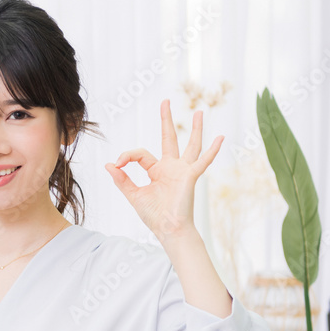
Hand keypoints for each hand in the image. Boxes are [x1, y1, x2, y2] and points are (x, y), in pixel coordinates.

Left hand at [104, 99, 222, 240]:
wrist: (168, 229)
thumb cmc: (154, 215)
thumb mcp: (134, 195)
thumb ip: (122, 179)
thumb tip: (109, 164)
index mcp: (157, 171)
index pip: (141, 154)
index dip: (127, 156)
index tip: (118, 163)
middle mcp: (171, 167)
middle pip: (168, 138)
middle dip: (166, 120)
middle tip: (165, 101)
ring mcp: (182, 171)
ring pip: (190, 145)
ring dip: (195, 129)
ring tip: (198, 112)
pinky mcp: (190, 176)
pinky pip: (203, 161)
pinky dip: (212, 150)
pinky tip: (220, 137)